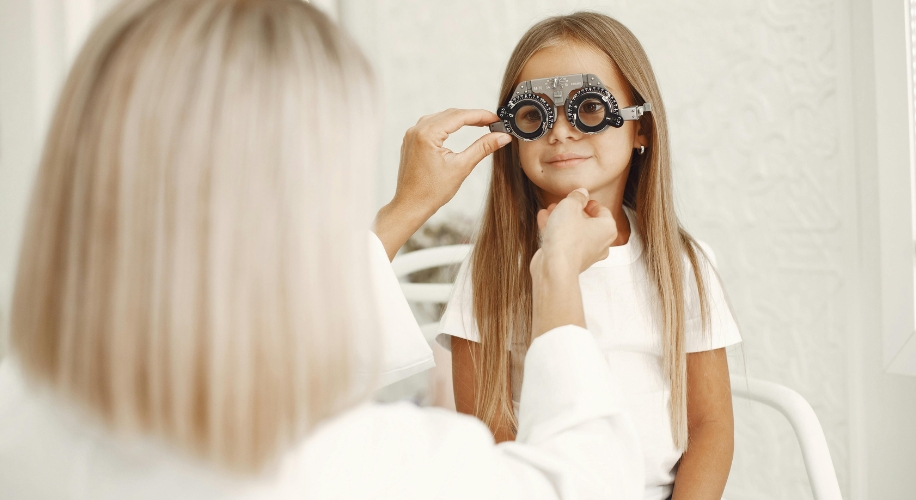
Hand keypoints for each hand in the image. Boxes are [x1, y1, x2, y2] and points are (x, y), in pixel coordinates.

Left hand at [374, 109, 511, 259]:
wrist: (411, 206)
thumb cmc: (432, 192)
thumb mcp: (462, 167)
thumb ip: (483, 148)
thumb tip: (502, 137)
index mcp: (427, 134)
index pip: (459, 116)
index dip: (481, 115)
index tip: (496, 120)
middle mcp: (417, 130)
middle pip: (451, 114)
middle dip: (472, 116)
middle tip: (492, 123)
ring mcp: (412, 134)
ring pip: (441, 118)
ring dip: (460, 119)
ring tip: (480, 124)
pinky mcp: (411, 141)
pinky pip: (432, 125)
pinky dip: (447, 125)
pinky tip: (458, 129)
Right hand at [529, 188, 616, 339]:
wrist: (554, 268)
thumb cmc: (567, 237)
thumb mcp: (570, 206)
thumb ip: (576, 196)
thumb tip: (581, 193)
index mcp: (607, 228)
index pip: (601, 210)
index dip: (587, 201)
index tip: (576, 197)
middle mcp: (601, 243)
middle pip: (587, 221)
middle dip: (572, 210)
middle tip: (561, 202)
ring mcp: (586, 254)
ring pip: (575, 231)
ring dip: (561, 219)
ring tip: (549, 209)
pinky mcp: (571, 261)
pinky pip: (565, 242)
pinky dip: (556, 231)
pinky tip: (543, 219)